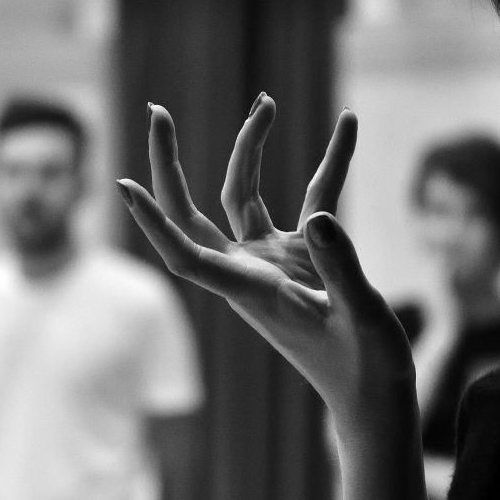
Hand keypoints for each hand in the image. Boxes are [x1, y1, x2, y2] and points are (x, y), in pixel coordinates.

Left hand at [118, 97, 429, 499]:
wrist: (375, 399)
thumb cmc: (367, 371)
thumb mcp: (364, 319)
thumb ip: (342, 269)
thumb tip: (319, 217)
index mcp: (253, 293)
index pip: (187, 257)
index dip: (153, 223)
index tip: (123, 186)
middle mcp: (251, 273)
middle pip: (190, 215)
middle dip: (170, 165)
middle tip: (157, 112)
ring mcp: (273, 261)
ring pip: (243, 196)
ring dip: (251, 149)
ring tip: (266, 101)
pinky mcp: (302, 256)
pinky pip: (310, 199)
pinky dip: (328, 165)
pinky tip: (348, 124)